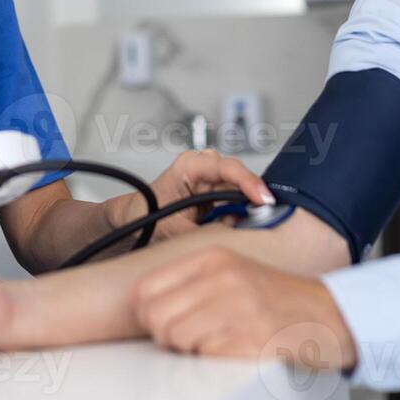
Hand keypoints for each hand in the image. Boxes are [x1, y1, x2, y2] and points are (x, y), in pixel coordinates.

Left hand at [105, 149, 273, 242]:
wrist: (137, 217)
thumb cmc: (147, 214)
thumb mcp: (175, 227)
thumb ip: (205, 231)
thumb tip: (234, 234)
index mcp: (190, 166)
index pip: (228, 168)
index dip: (249, 182)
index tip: (263, 199)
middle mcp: (204, 167)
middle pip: (239, 180)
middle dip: (248, 202)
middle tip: (250, 222)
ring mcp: (212, 177)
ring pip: (240, 193)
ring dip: (238, 212)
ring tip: (219, 225)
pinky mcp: (217, 191)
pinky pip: (236, 202)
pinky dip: (234, 216)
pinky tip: (220, 224)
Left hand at [131, 247, 356, 370]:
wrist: (329, 316)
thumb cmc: (278, 298)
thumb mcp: (231, 273)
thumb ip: (190, 283)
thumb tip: (145, 304)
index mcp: (213, 259)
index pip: (146, 289)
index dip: (146, 313)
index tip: (161, 321)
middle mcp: (223, 279)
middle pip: (155, 317)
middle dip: (165, 336)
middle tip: (187, 339)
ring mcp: (239, 308)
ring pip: (176, 338)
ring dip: (190, 350)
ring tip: (214, 343)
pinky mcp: (253, 338)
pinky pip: (206, 356)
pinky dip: (214, 360)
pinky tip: (232, 350)